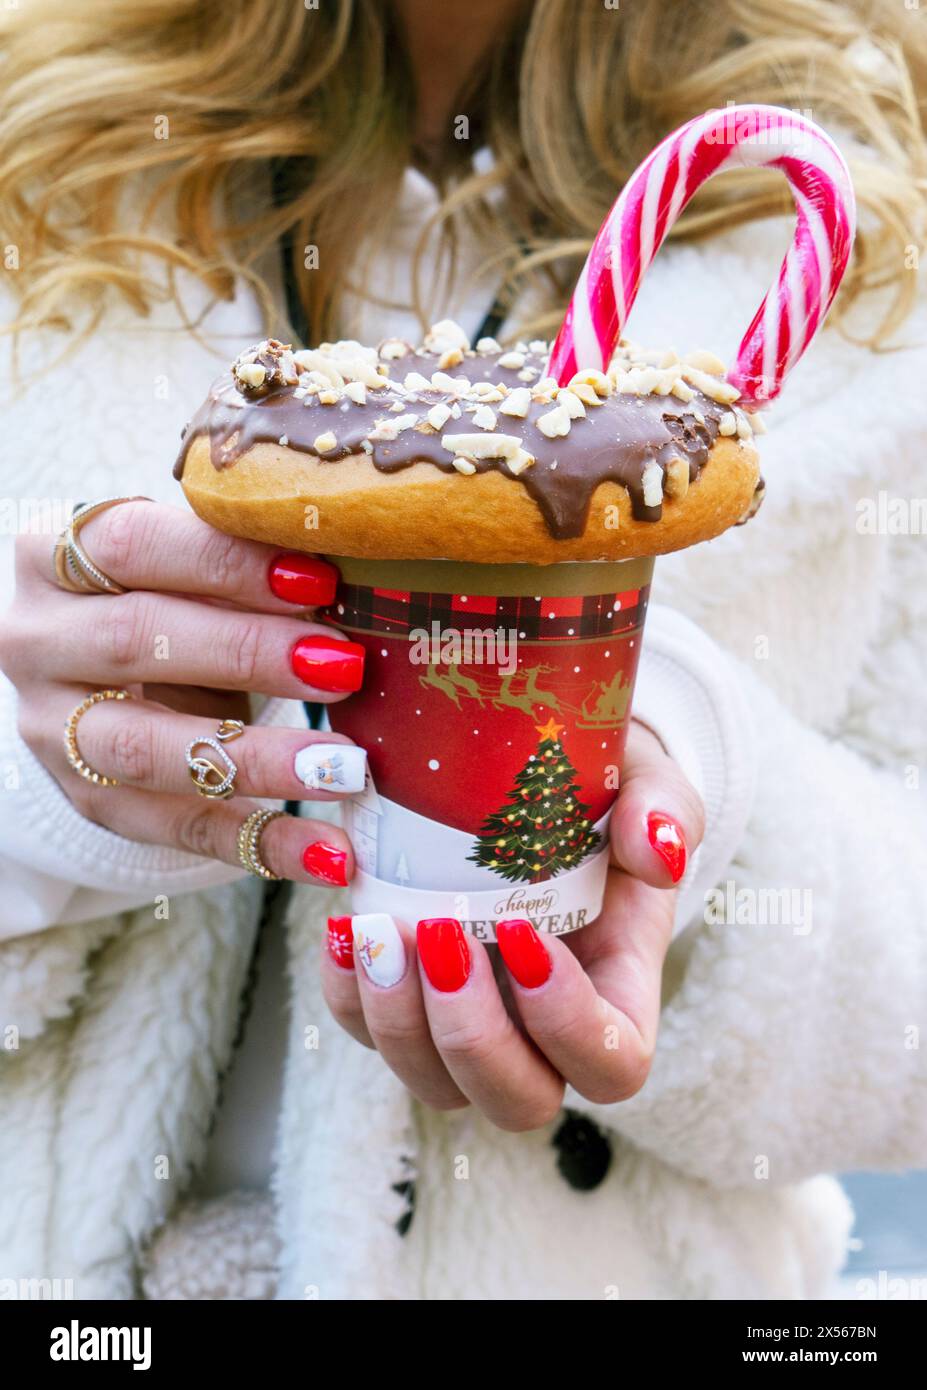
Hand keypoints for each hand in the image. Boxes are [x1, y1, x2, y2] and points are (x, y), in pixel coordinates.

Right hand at [0, 500, 367, 885]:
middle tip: (342, 668)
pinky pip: (178, 828)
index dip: (223, 562)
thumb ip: (240, 573)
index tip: (317, 581)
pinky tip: (330, 852)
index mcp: (52, 559)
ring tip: (344, 768)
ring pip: (148, 749)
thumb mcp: (182, 572)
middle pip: (134, 641)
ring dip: (257, 761)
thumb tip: (346, 583)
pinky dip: (261, 843)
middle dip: (247, 653)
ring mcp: (53, 730)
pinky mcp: (90, 800)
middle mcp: (34, 641)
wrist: (92, 677)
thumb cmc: (159, 600)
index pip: (133, 547)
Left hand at [322, 722, 704, 1127]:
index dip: (568, 1023)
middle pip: (517, 1101)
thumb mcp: (646, 785)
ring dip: (398, 1020)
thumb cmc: (602, 795)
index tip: (522, 932)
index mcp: (618, 996)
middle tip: (442, 934)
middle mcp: (544, 1035)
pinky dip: (348, 994)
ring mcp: (472, 1029)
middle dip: (471, 1034)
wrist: (532, 781)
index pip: (611, 1064)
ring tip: (380, 929)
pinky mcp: (409, 1005)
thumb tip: (660, 852)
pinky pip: (367, 1034)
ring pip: (435, 1086)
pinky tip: (346, 929)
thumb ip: (667, 811)